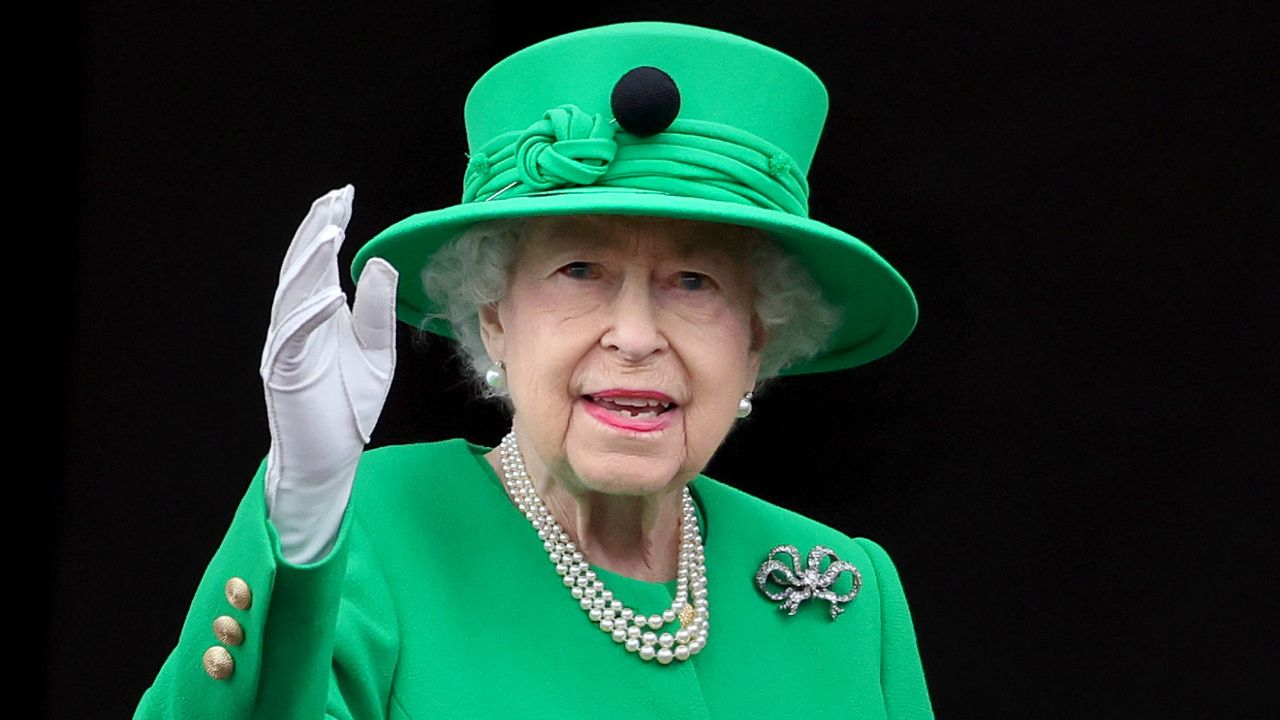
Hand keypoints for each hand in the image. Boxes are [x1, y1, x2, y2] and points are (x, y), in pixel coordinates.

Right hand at [259, 185, 397, 560]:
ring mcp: (287, 348)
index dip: (327, 229)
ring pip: (292, 296)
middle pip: (301, 269)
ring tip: (327, 231)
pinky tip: (326, 292)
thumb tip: (376, 262)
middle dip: (315, 232)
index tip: (343, 197)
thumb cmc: (349, 407)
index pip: (319, 264)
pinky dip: (308, 314)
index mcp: (317, 316)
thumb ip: (375, 310)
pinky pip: (294, 338)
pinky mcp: (285, 373)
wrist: (330, 458)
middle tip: (333, 200)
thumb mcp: (376, 352)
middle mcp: (297, 325)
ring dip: (308, 263)